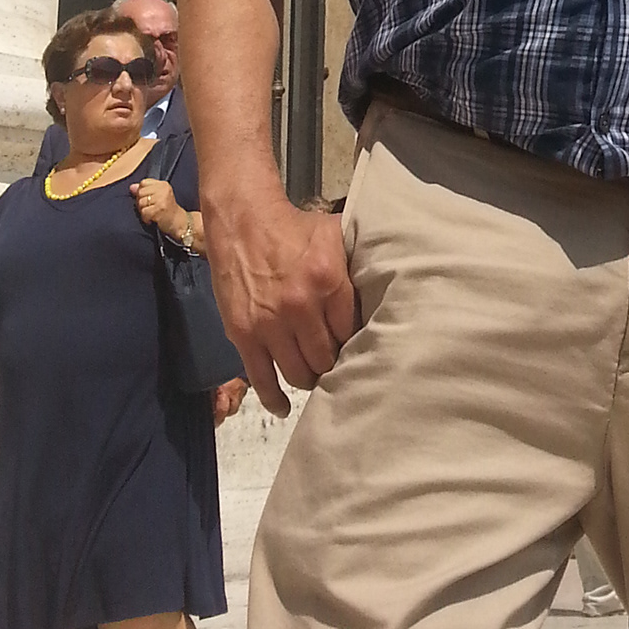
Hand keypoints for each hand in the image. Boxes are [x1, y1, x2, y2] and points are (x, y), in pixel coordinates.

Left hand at [130, 178, 183, 237]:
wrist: (178, 223)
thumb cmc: (166, 210)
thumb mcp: (158, 196)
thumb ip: (145, 190)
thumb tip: (131, 187)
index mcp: (163, 184)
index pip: (143, 183)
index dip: (141, 192)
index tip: (148, 200)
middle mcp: (163, 189)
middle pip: (140, 193)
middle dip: (141, 203)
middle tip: (150, 208)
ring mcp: (162, 199)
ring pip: (141, 203)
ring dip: (143, 212)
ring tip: (152, 214)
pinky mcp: (160, 209)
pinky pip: (144, 212)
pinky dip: (146, 218)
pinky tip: (152, 219)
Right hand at [203, 181, 356, 417]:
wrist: (244, 220)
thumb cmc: (295, 229)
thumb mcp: (335, 237)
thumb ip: (356, 267)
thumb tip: (384, 296)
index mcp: (329, 281)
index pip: (351, 332)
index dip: (355, 343)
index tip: (358, 348)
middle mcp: (301, 307)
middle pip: (326, 358)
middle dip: (334, 364)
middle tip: (337, 365)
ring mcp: (270, 324)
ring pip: (299, 373)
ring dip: (309, 379)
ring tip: (315, 375)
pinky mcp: (243, 335)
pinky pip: (263, 380)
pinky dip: (275, 399)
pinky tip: (285, 407)